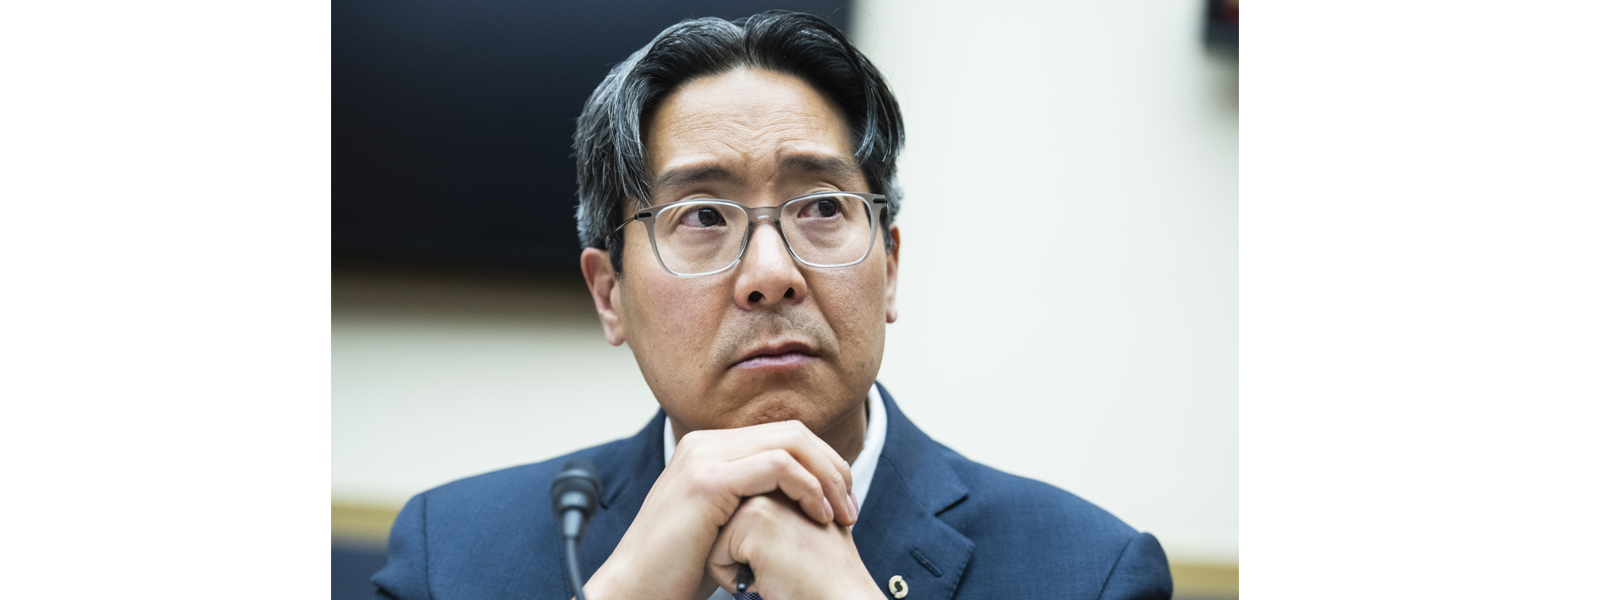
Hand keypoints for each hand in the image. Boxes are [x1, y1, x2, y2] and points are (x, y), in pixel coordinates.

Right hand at [582, 421, 858, 599]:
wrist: (638, 590)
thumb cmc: (682, 569)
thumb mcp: (726, 524)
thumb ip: (754, 499)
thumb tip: (801, 495)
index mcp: (709, 449)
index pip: (783, 436)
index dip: (822, 463)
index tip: (841, 502)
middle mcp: (705, 444)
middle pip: (792, 432)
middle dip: (832, 467)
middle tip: (851, 507)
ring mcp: (704, 457)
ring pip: (791, 442)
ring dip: (827, 477)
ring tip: (841, 514)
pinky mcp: (708, 481)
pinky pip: (777, 466)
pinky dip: (808, 487)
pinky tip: (818, 516)